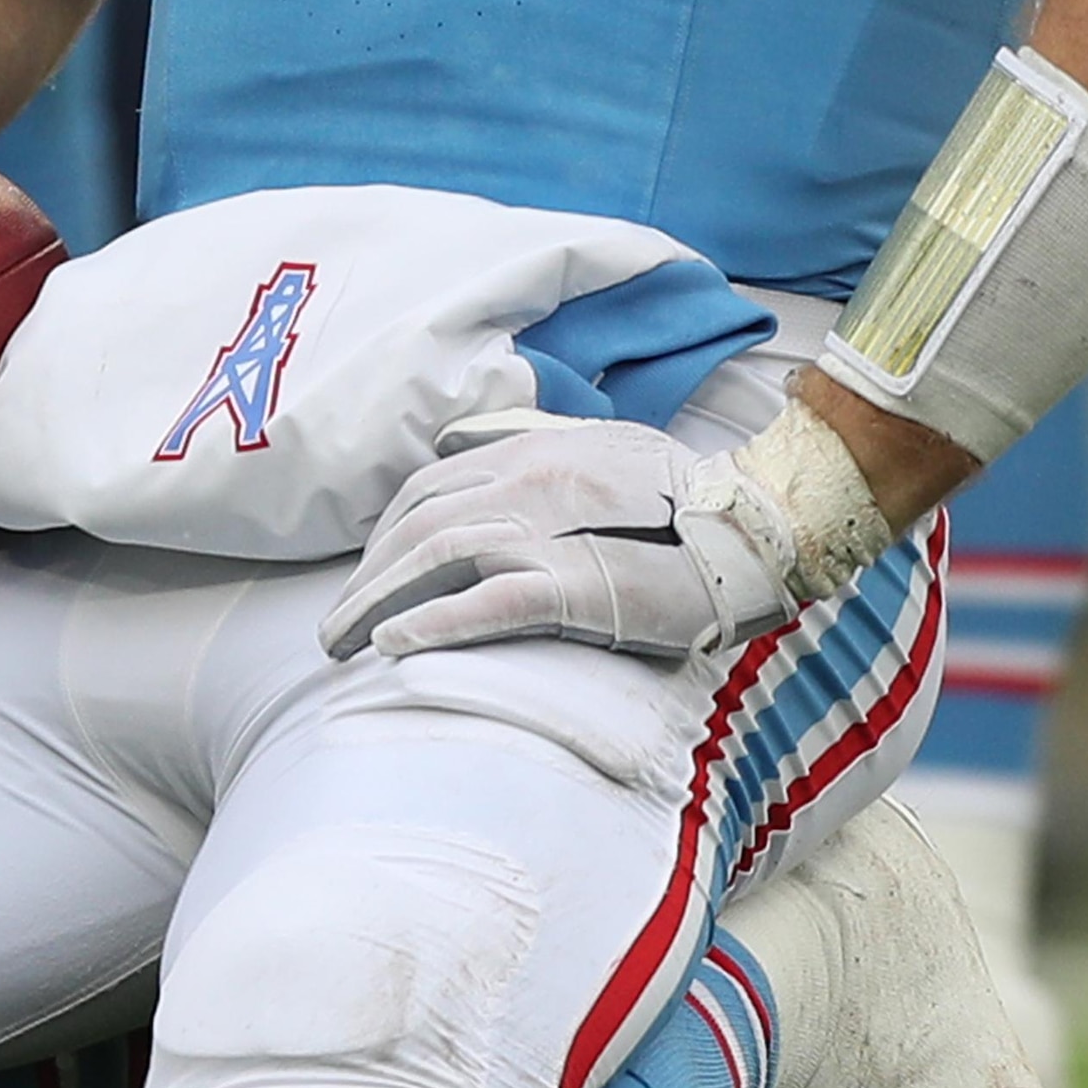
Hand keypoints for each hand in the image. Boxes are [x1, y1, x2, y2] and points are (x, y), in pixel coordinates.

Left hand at [325, 410, 805, 664]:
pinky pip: (483, 602)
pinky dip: (431, 622)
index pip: (430, 486)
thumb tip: (456, 444)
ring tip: (341, 645)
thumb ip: (532, 441)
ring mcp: (547, 528)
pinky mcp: (570, 583)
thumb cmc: (683, 499)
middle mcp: (528, 480)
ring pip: (434, 559)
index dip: (386, 532)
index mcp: (533, 451)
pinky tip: (394, 646)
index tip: (366, 575)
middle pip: (416, 524)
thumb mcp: (603, 449)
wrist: (755, 529)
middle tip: (332, 629)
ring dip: (375, 605)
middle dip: (365, 576)